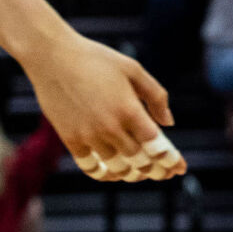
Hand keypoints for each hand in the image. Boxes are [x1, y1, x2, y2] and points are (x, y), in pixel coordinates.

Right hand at [23, 31, 184, 182]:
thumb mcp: (133, 69)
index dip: (170, 160)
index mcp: (129, 109)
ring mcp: (89, 136)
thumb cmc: (97, 59)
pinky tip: (114, 173)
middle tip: (165, 174)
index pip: (156, 146)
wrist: (52, 57)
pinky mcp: (71, 140)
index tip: (179, 168)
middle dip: (156, 171)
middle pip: (139, 161)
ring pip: (117, 168)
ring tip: (141, 173)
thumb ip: (155, 95)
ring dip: (132, 174)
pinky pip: (91, 168)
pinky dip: (105, 175)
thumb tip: (168, 123)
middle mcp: (110, 127)